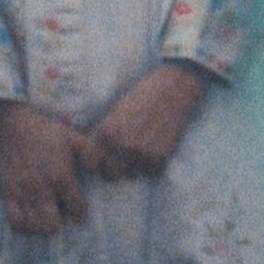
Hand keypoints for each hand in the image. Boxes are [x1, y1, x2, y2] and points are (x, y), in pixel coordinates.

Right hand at [0, 101, 90, 235]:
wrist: (12, 125)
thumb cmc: (46, 131)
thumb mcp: (74, 137)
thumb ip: (92, 153)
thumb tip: (100, 171)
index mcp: (61, 176)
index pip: (77, 208)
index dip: (80, 213)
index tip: (79, 213)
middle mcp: (42, 189)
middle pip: (52, 225)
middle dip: (60, 224)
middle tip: (60, 217)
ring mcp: (23, 193)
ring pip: (34, 226)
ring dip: (42, 227)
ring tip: (46, 219)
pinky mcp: (8, 194)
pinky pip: (15, 221)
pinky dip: (24, 226)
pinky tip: (30, 220)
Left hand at [84, 66, 210, 184]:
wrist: (174, 88)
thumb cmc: (143, 94)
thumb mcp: (115, 110)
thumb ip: (102, 132)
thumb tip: (90, 150)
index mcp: (105, 131)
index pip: (90, 163)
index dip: (95, 162)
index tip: (101, 159)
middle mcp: (120, 145)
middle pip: (110, 175)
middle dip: (115, 169)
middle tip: (123, 158)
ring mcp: (140, 154)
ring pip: (131, 175)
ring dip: (135, 167)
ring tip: (143, 148)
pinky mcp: (160, 158)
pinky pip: (151, 173)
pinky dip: (153, 165)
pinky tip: (156, 148)